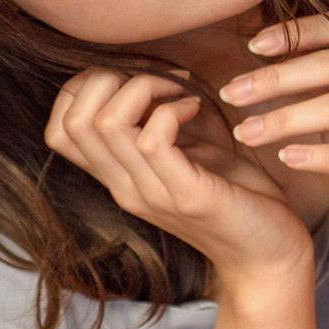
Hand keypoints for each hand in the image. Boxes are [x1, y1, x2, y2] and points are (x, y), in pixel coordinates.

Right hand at [45, 68, 314, 292]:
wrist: (269, 256)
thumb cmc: (235, 195)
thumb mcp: (187, 150)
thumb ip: (159, 120)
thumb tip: (145, 71)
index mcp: (118, 177)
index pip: (59, 130)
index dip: (83, 88)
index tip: (132, 78)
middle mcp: (124, 188)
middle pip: (73, 122)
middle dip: (107, 78)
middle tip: (156, 79)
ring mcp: (152, 195)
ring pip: (107, 123)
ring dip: (142, 87)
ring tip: (178, 90)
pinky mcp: (188, 196)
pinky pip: (153, 139)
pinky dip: (172, 110)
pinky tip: (196, 109)